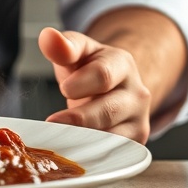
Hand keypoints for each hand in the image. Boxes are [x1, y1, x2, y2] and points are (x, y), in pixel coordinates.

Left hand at [38, 26, 151, 143]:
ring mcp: (139, 118)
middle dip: (79, 117)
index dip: (81, 84)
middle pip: (109, 110)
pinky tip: (76, 146)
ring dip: (84, 138)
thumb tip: (47, 36)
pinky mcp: (136, 140)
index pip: (103, 75)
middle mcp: (137, 92)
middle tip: (53, 122)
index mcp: (122, 63)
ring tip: (61, 135)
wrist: (112, 85)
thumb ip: (63, 45)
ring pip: (113, 136)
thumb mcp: (78, 50)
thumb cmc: (89, 67)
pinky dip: (94, 151)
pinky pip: (115, 151)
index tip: (64, 89)